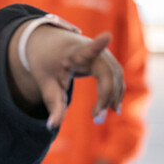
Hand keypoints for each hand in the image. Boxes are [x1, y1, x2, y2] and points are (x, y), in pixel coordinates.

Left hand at [8, 25, 124, 129]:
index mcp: (73, 53)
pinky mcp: (107, 60)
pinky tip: (112, 108)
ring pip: (116, 77)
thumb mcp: (45, 83)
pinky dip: (115, 93)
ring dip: (112, 98)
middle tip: (95, 118)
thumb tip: (51, 126)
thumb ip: (52, 104)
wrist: (51, 45)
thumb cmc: (47, 63)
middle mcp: (92, 49)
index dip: (98, 44)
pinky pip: (117, 77)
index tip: (106, 36)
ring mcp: (103, 53)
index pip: (87, 49)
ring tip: (98, 116)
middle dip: (105, 96)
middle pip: (108, 74)